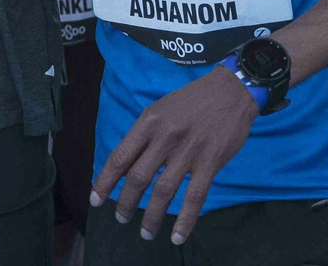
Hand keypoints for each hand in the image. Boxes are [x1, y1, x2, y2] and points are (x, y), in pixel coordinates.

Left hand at [89, 66, 257, 245]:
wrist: (231, 91)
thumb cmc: (193, 100)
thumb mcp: (161, 109)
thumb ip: (145, 134)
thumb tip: (128, 163)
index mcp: (149, 122)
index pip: (120, 157)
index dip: (105, 182)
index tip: (96, 200)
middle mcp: (165, 137)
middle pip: (138, 177)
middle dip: (126, 203)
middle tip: (121, 218)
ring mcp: (188, 151)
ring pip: (163, 191)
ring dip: (152, 217)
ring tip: (146, 233)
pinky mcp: (210, 162)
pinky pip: (195, 197)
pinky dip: (185, 220)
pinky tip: (178, 236)